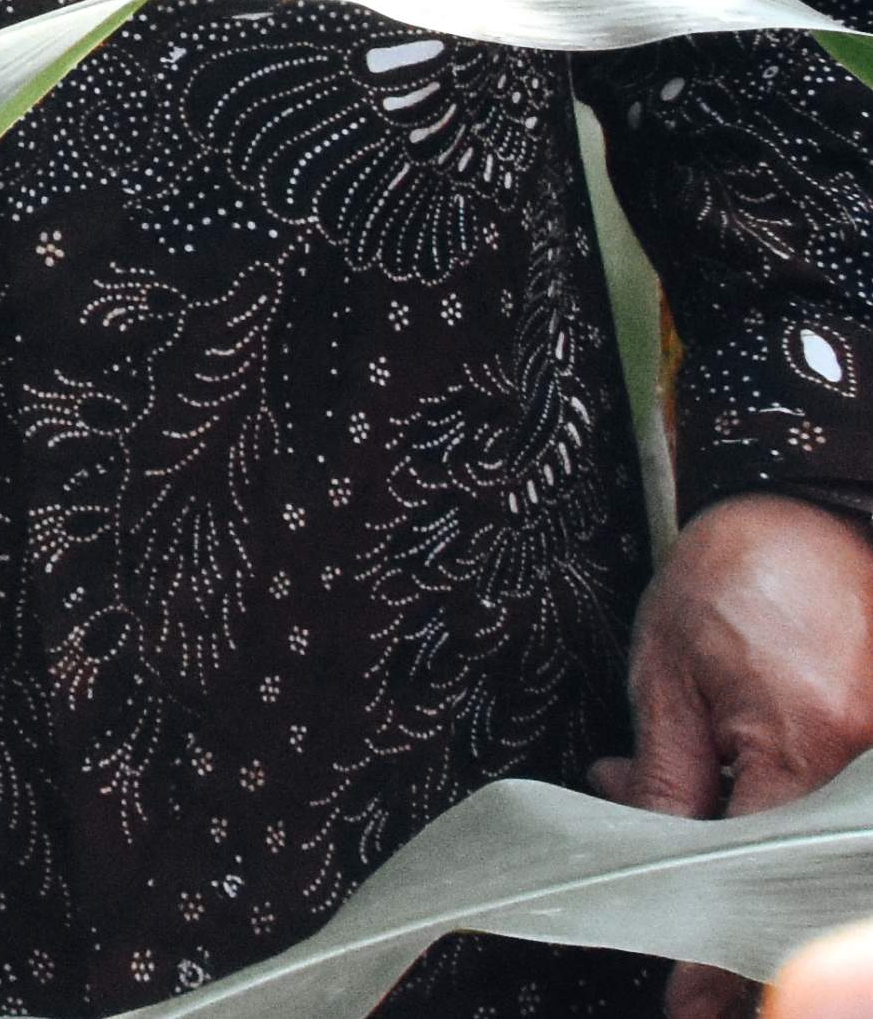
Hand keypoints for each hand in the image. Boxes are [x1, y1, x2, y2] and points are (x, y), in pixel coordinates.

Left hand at [604, 494, 872, 1017]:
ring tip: (729, 939)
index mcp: (798, 742)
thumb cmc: (738, 578)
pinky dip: (804, 849)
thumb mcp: (668, 675)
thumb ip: (661, 778)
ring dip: (775, 896)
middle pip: (803, 887)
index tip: (688, 1007)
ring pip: (825, 862)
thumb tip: (632, 861)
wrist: (820, 511)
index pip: (748, 876)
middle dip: (754, 944)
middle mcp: (863, 761)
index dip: (714, 953)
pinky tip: (765, 856)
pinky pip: (847, 822)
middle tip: (709, 995)